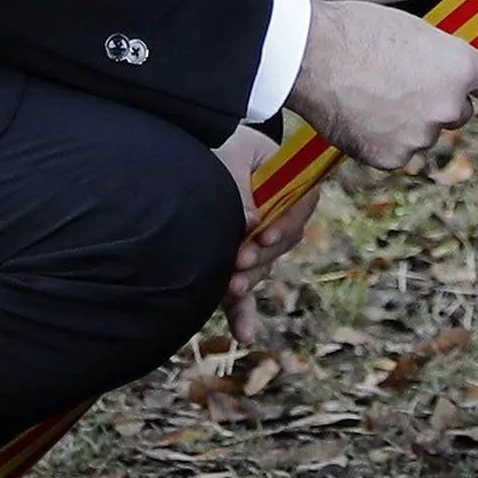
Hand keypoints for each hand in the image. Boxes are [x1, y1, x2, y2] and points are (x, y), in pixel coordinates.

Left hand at [217, 126, 319, 320]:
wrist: (176, 145)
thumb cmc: (208, 143)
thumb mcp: (226, 154)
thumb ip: (238, 186)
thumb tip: (250, 222)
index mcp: (279, 177)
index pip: (301, 202)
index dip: (288, 221)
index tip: (266, 234)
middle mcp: (269, 211)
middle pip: (283, 242)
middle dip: (263, 254)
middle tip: (240, 259)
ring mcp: (249, 239)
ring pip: (261, 267)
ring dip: (250, 280)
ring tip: (230, 285)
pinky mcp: (228, 262)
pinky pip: (240, 292)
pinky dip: (241, 312)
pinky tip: (243, 334)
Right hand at [280, 0, 477, 170]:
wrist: (312, 57)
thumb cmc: (356, 32)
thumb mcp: (412, 31)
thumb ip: (438, 58)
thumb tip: (444, 72)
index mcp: (460, 68)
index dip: (477, 82)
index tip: (472, 84)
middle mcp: (448, 107)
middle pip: (458, 113)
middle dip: (437, 104)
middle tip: (402, 87)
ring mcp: (420, 137)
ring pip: (423, 134)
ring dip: (407, 124)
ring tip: (370, 98)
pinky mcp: (392, 158)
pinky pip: (396, 153)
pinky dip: (381, 141)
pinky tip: (359, 117)